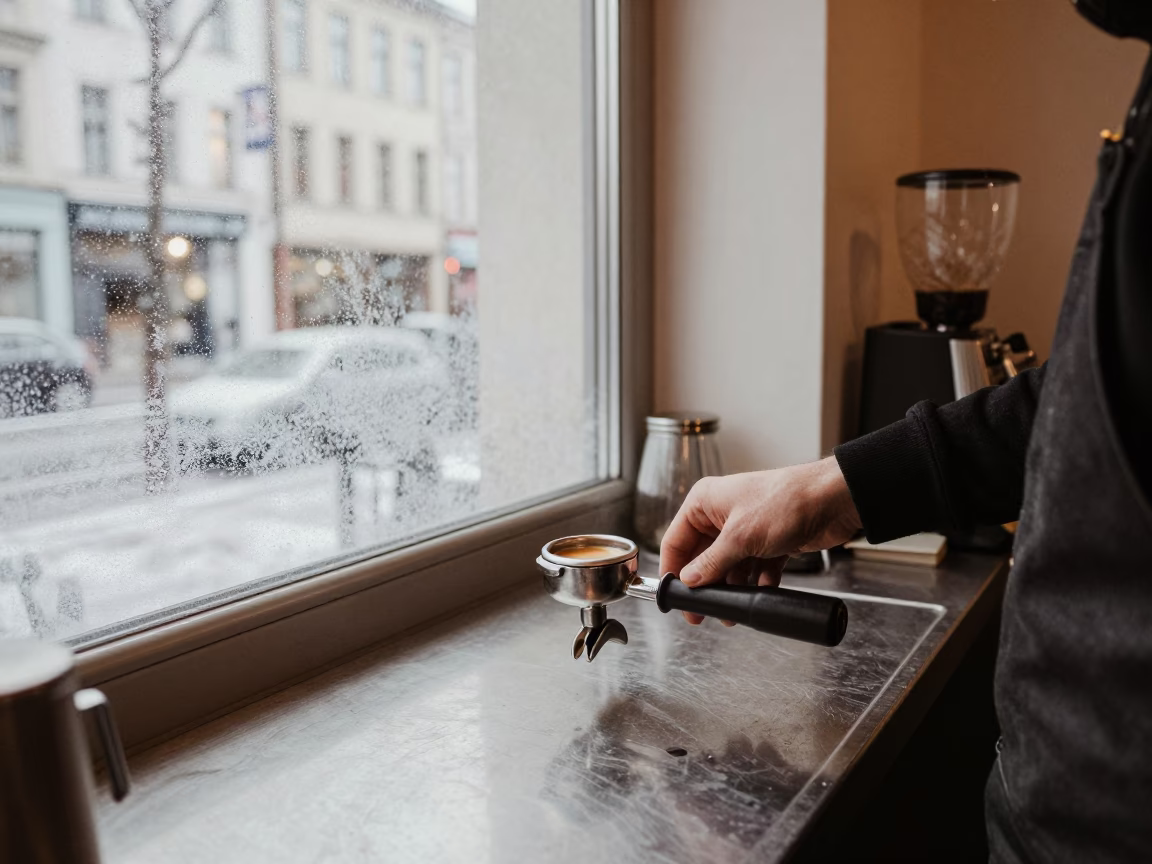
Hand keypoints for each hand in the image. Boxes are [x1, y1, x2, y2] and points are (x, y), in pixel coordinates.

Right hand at [658, 457, 861, 624]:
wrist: (833, 501)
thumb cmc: (786, 501)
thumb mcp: (741, 537)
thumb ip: (712, 563)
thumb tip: (690, 581)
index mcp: (705, 502)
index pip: (676, 540)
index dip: (673, 569)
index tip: (674, 595)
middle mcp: (722, 514)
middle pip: (702, 557)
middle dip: (705, 584)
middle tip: (702, 611)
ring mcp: (746, 529)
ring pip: (729, 567)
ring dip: (732, 588)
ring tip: (732, 610)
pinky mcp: (768, 542)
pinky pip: (754, 569)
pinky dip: (757, 582)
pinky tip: (761, 591)